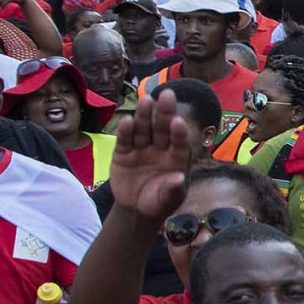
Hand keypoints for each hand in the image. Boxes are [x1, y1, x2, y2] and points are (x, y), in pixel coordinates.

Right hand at [109, 91, 196, 220]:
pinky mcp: (123, 153)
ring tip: (146, 100)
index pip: (180, 143)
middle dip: (165, 112)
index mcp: (177, 158)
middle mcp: (160, 149)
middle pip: (162, 128)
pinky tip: (127, 120)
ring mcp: (142, 149)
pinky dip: (125, 131)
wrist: (136, 209)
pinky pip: (125, 140)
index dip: (179, 133)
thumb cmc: (159, 202)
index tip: (179, 122)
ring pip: (144, 129)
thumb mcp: (167, 200)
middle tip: (168, 94)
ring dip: (144, 115)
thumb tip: (179, 178)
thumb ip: (173, 190)